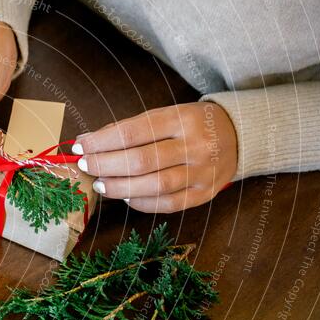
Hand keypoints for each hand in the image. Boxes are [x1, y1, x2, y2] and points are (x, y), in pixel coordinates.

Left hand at [72, 103, 237, 212]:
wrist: (239, 135)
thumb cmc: (190, 125)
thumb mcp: (166, 115)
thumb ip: (131, 128)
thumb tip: (90, 142)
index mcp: (182, 118)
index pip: (133, 132)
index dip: (101, 142)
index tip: (80, 146)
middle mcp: (195, 145)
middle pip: (141, 160)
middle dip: (105, 164)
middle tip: (85, 166)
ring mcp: (202, 172)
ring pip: (154, 185)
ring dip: (120, 187)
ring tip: (100, 184)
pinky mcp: (204, 194)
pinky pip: (167, 204)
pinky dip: (141, 203)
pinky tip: (125, 197)